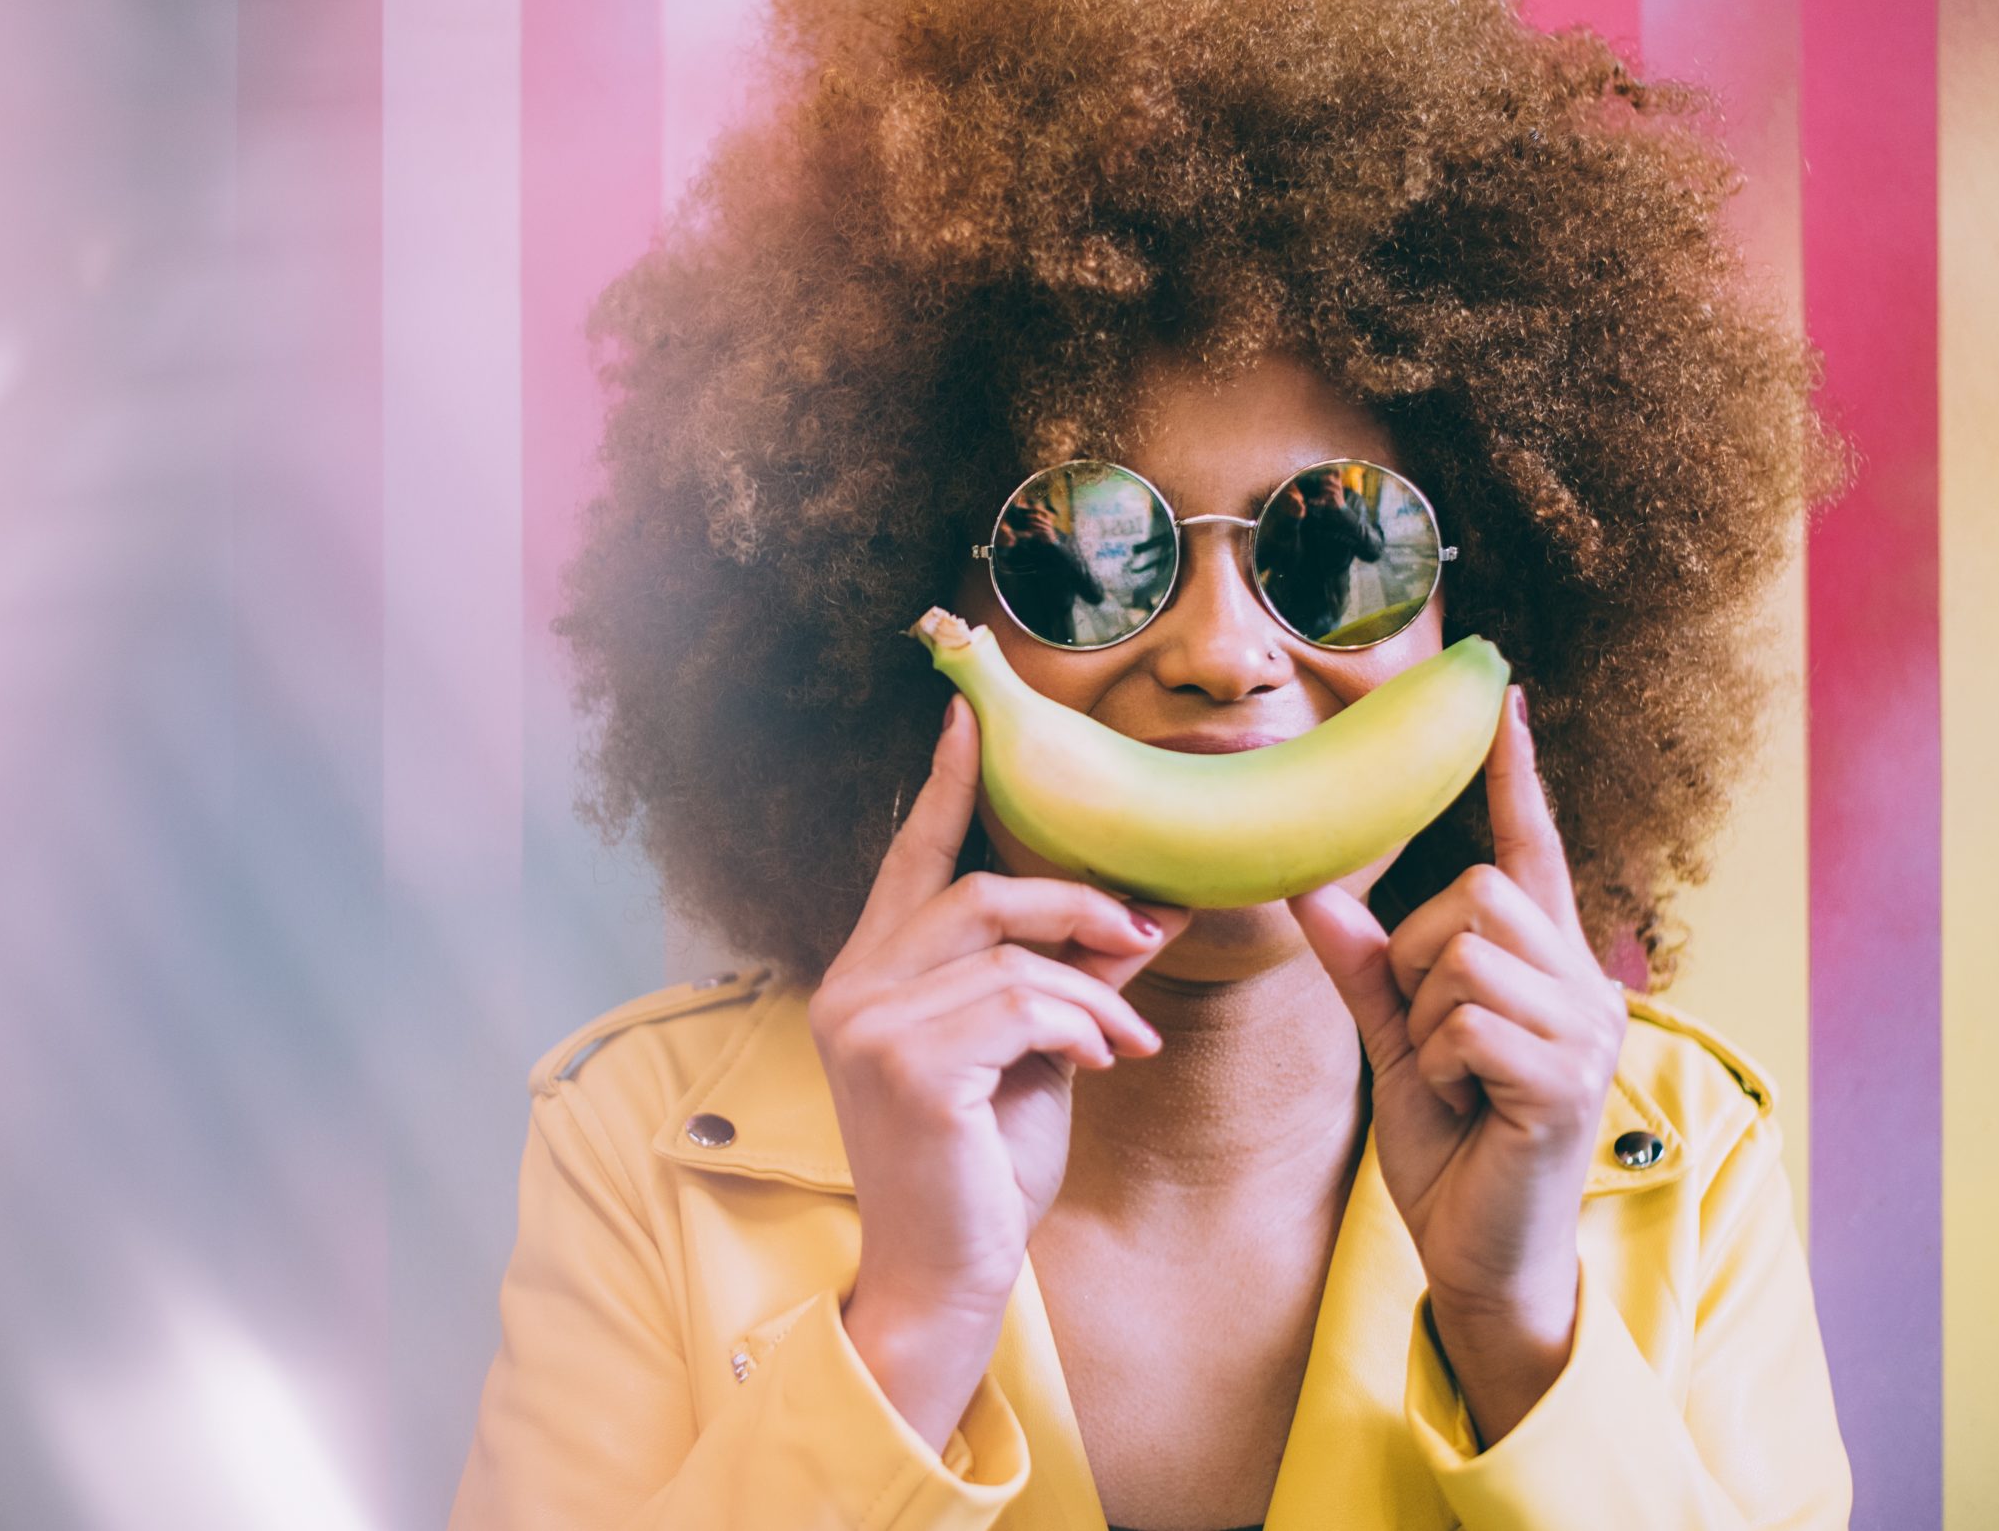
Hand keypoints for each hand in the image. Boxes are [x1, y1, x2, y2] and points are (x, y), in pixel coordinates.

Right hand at [813, 693, 1190, 1450]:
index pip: (908, 860)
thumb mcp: (1031, 1055)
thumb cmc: (978, 1171)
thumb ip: (1067, 978)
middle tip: (1143, 930)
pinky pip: (1022, 1005)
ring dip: (1092, 990)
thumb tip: (1146, 910)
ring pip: (1010, 954)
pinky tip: (1104, 1063)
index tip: (969, 718)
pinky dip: (1083, 1026)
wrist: (945, 1280)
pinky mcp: (906, 1068)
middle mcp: (851, 989)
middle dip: (1073, 903)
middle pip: (975, 892)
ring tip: (1126, 1039)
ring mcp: (868, 1027)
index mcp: (868, 976)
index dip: (942, 787)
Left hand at [1286, 685, 1627, 1435]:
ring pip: (1463, 955)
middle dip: (1419, 960)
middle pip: (1475, 894)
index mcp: (1546, 965)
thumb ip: (1364, 965)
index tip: (1502, 691)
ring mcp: (1587, 1030)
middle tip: (1430, 1038)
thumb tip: (1308, 886)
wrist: (1482, 1255)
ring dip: (1425, 1022)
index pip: (1530, 850)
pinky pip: (1463, 1022)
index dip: (1515, 774)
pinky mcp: (1568, 1080)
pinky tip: (1468, 1107)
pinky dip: (1437, 1065)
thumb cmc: (1452, 1146)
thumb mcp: (1395, 1039)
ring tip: (1453, 1080)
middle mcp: (1584, 983)